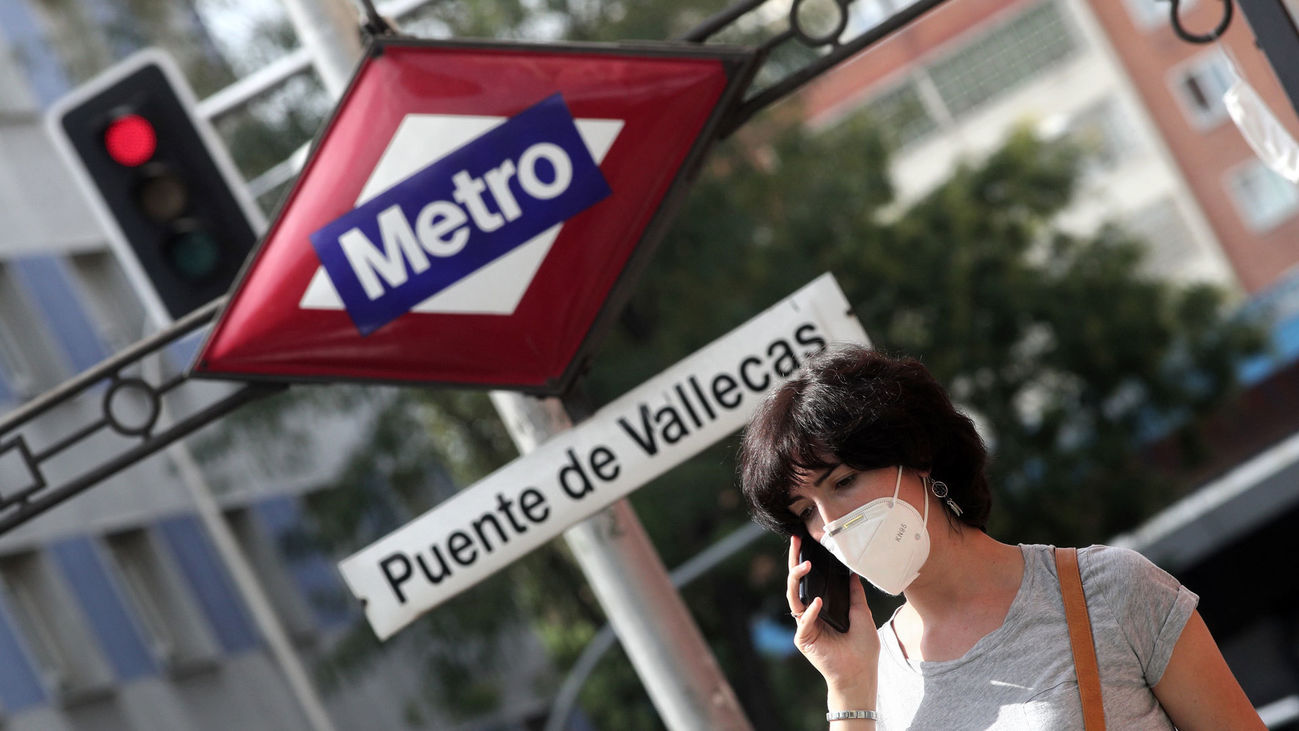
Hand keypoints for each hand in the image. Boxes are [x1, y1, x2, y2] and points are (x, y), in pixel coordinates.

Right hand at [788, 533, 879, 700]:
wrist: (861, 674)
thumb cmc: (863, 648)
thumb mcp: (862, 614)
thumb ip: (855, 594)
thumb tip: (853, 572)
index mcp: (822, 607)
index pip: (811, 580)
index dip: (806, 560)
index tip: (805, 540)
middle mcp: (810, 614)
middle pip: (797, 583)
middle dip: (795, 561)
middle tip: (796, 542)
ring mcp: (805, 626)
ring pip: (793, 597)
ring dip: (797, 579)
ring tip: (805, 565)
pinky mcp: (803, 639)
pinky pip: (803, 621)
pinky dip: (810, 611)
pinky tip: (817, 602)